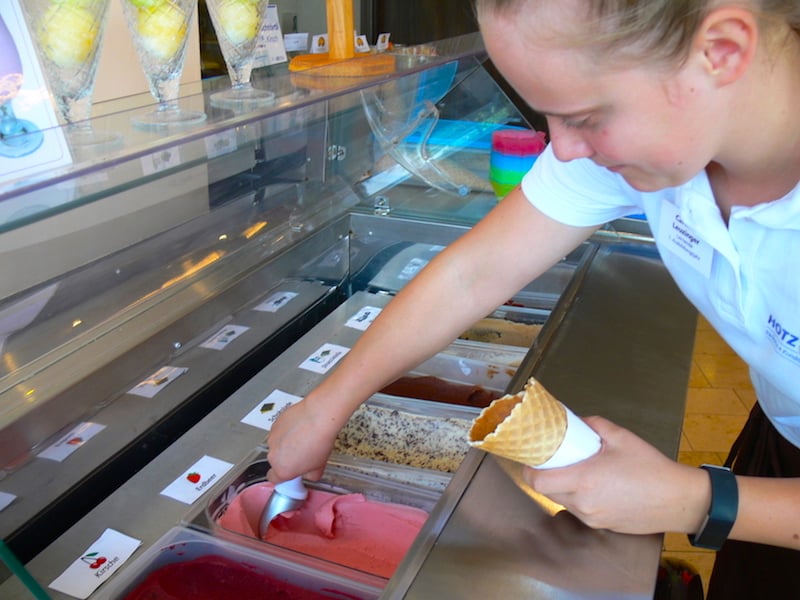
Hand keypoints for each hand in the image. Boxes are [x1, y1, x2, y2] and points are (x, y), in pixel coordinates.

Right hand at [265, 396, 341, 482]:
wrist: (319, 417)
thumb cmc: (319, 440)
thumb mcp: (319, 467)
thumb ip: (310, 476)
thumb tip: (309, 474)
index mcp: (282, 470)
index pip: (274, 479)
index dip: (283, 476)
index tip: (292, 473)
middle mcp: (273, 455)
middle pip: (277, 461)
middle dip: (287, 459)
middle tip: (303, 454)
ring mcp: (272, 438)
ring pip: (277, 445)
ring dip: (286, 444)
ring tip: (303, 439)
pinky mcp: (275, 424)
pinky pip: (279, 431)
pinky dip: (286, 431)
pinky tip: (300, 428)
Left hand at [523, 416, 708, 534]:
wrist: (678, 500)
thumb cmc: (650, 467)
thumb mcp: (620, 436)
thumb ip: (592, 425)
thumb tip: (575, 422)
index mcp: (584, 480)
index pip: (538, 481)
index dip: (530, 469)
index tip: (534, 458)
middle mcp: (583, 503)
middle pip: (547, 491)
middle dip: (546, 475)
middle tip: (555, 460)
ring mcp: (592, 517)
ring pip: (563, 501)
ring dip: (563, 486)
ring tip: (579, 471)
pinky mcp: (601, 526)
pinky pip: (580, 510)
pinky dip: (579, 497)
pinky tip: (595, 485)